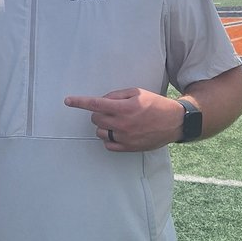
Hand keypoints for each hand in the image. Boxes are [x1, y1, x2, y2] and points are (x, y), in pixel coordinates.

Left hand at [64, 88, 184, 150]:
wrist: (174, 122)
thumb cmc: (155, 105)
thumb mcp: (137, 93)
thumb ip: (117, 95)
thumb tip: (102, 101)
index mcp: (125, 108)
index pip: (96, 104)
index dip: (79, 102)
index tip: (68, 101)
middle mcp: (123, 124)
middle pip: (96, 119)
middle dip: (98, 113)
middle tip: (110, 111)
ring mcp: (125, 137)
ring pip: (100, 132)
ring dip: (103, 126)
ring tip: (116, 122)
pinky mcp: (129, 148)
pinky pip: (108, 144)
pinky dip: (109, 138)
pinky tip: (118, 132)